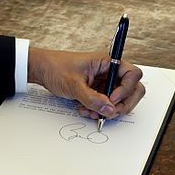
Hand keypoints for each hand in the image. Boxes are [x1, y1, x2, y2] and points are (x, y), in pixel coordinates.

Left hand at [28, 47, 144, 119]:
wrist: (42, 70)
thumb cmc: (56, 67)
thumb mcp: (74, 84)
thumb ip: (92, 98)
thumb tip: (109, 109)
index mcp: (107, 62)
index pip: (132, 75)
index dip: (126, 89)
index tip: (112, 98)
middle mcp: (109, 72)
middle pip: (132, 89)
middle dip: (123, 104)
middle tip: (110, 112)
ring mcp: (105, 82)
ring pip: (120, 100)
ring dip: (109, 110)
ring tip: (92, 112)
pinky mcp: (98, 91)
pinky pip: (107, 104)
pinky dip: (100, 111)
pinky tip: (86, 110)